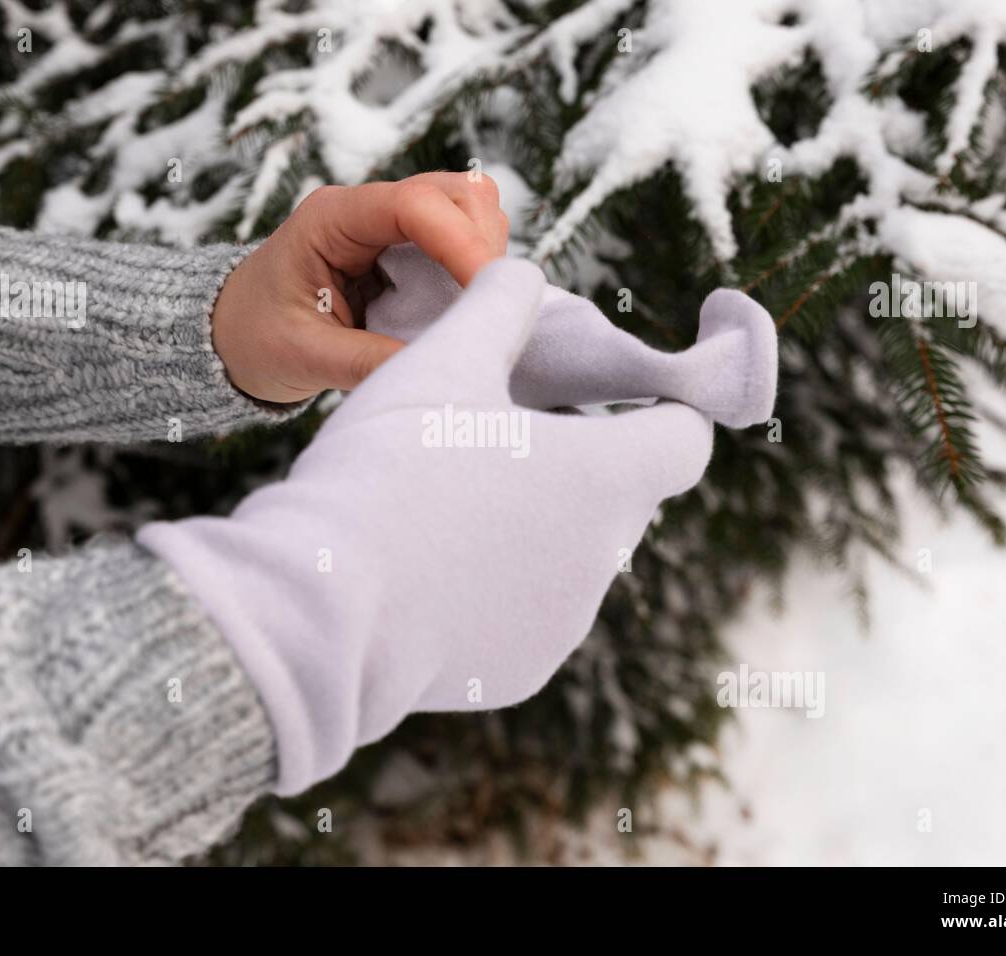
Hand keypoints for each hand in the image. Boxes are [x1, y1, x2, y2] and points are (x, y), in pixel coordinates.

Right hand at [139, 258, 715, 794]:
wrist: (321, 607)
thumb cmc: (390, 471)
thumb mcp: (443, 362)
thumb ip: (499, 305)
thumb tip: (523, 276)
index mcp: (606, 478)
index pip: (684, 440)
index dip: (661, 413)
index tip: (626, 402)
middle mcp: (603, 559)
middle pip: (617, 496)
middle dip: (575, 464)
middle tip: (496, 440)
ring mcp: (563, 623)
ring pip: (566, 556)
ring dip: (530, 527)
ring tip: (443, 507)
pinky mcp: (518, 671)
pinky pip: (521, 613)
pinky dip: (491, 590)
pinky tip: (424, 571)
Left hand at [211, 172, 509, 402]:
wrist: (234, 337)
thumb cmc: (256, 337)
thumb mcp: (305, 357)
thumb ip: (368, 362)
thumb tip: (436, 370)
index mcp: (331, 218)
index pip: (415, 206)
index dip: (462, 243)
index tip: (489, 293)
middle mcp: (367, 210)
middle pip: (457, 192)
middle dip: (484, 244)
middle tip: (490, 307)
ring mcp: (391, 226)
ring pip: (470, 211)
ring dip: (485, 257)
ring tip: (475, 313)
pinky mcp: (407, 251)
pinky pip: (463, 243)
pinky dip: (475, 273)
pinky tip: (463, 313)